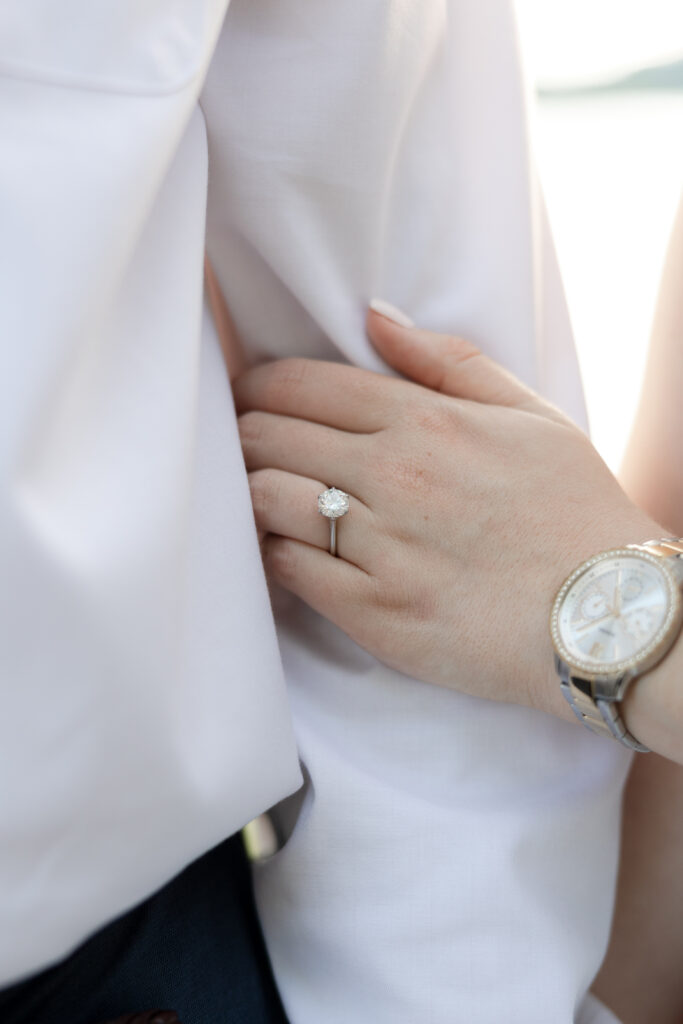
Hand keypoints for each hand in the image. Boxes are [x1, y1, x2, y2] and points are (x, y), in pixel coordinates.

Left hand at [234, 307, 657, 717]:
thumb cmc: (575, 511)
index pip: (298, 384)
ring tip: (259, 496)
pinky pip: (288, 568)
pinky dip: (272, 552)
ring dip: (250, 492)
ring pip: (265, 498)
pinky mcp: (375, 611)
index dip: (257, 387)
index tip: (248, 398)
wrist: (610, 617)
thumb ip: (448, 362)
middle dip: (242, 434)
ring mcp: (380, 546)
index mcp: (424, 420)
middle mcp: (393, 476)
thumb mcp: (530, 416)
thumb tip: (375, 316)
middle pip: (266, 436)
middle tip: (244, 445)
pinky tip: (284, 548)